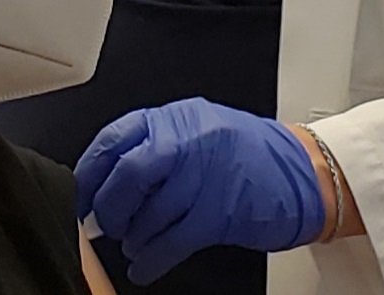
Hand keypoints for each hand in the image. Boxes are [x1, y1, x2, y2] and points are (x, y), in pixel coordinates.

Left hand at [74, 98, 324, 284]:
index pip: (116, 138)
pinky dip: (151, 258)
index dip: (92, 169)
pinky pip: (172, 240)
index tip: (82, 190)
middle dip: (109, 204)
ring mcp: (204, 175)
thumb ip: (155, 145)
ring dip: (132, 236)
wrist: (301, 170)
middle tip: (102, 222)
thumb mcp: (196, 130)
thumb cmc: (246, 151)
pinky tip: (144, 265)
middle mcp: (187, 140)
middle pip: (129, 172)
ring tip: (131, 244)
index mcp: (175, 118)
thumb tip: (108, 177)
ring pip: (149, 211)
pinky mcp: (219, 212)